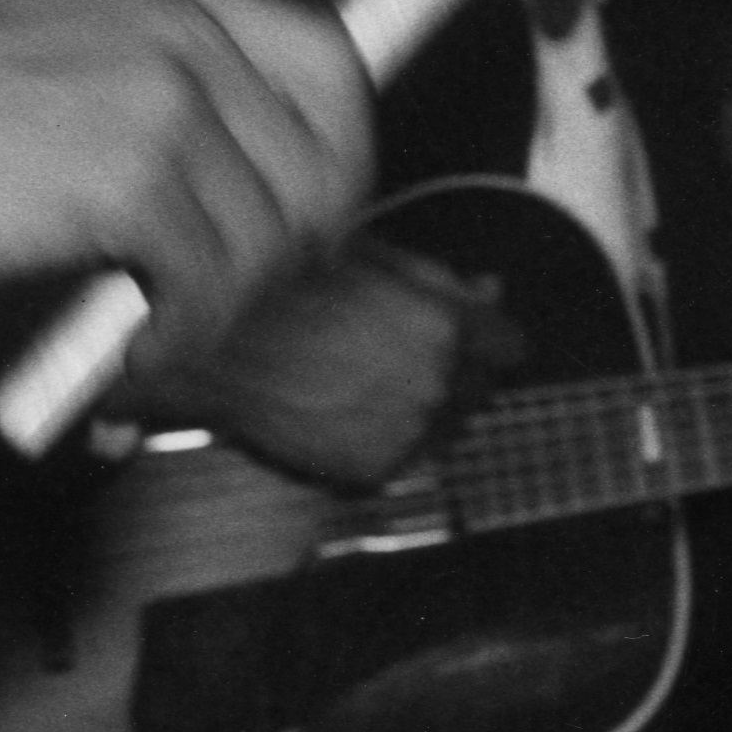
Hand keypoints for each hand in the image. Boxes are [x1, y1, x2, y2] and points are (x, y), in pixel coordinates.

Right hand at [0, 0, 372, 340]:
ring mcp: (160, 96)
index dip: (340, 141)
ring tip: (158, 329)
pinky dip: (180, 335)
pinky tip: (131, 346)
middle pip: (325, 144)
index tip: (321, 208)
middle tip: (247, 292)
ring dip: (222, 304)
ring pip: (267, 231)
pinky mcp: (135, 178)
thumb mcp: (52, 52)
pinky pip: (210, 284)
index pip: (323, 50)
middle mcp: (174, 25)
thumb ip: (153, 83)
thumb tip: (256, 173)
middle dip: (302, 237)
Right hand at [176, 234, 488, 490]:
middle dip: (456, 372)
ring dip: (425, 408)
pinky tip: (350, 410)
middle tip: (403, 356)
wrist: (221, 347)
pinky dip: (388, 438)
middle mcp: (438, 387)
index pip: (510, 346)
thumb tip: (490, 290)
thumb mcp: (378, 262)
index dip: (487, 338)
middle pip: (481, 390)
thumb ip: (444, 283)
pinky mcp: (373, 469)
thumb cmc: (291, 291)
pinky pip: (405, 456)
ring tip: (368, 382)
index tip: (468, 337)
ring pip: (447, 428)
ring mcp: (408, 433)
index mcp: (448, 328)